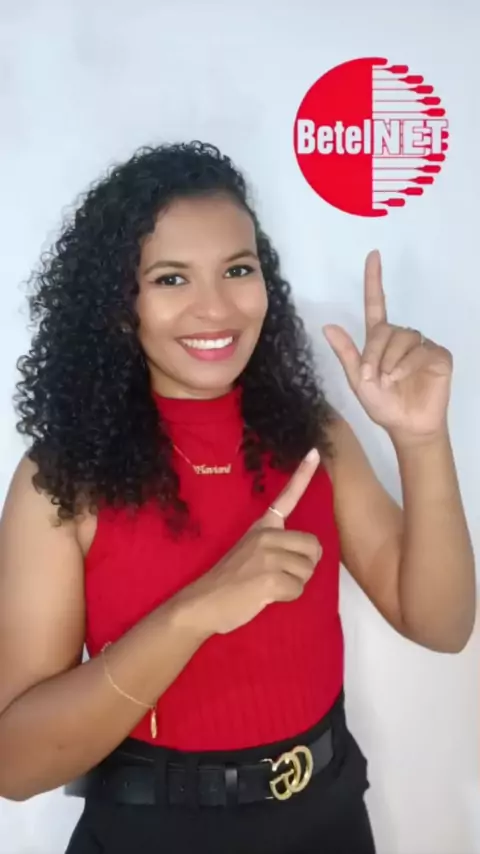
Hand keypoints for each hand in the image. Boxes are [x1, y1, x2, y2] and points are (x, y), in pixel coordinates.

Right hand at [177, 449, 321, 635]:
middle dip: (305, 566)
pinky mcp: (269, 578)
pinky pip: (298, 589)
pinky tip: (266, 595)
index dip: (303, 475)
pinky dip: (287, 597)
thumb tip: (311, 552)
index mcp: (263, 527)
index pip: (287, 497)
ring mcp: (268, 556)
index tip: (314, 452)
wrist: (203, 602)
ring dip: (295, 583)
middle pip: (314, 548)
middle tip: (282, 574)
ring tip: (270, 585)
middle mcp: (267, 536)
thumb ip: (276, 545)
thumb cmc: (230, 579)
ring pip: (308, 571)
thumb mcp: (250, 550)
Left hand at [322, 250, 452, 445]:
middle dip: (374, 353)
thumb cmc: (383, 405)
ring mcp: (421, 345)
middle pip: (386, 329)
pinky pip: (421, 350)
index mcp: (379, 341)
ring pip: (403, 338)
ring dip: (390, 361)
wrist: (407, 426)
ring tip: (388, 381)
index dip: (374, 280)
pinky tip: (403, 378)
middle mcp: (401, 338)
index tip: (373, 255)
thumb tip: (327, 325)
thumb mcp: (358, 382)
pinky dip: (407, 364)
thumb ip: (345, 354)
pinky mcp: (438, 355)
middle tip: (370, 377)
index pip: (377, 305)